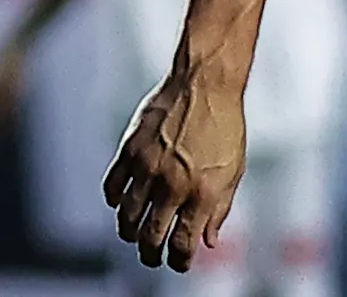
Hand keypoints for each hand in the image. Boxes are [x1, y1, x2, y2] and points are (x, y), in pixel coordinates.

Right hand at [102, 73, 246, 272]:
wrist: (206, 82)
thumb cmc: (224, 124)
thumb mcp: (235, 169)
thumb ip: (221, 208)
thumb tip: (209, 241)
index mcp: (203, 192)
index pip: (182, 244)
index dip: (178, 261)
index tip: (177, 263)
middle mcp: (174, 184)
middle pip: (151, 237)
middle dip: (150, 255)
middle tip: (151, 257)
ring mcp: (148, 168)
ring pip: (126, 218)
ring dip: (129, 233)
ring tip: (134, 234)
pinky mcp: (130, 151)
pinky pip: (112, 188)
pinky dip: (114, 202)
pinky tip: (122, 203)